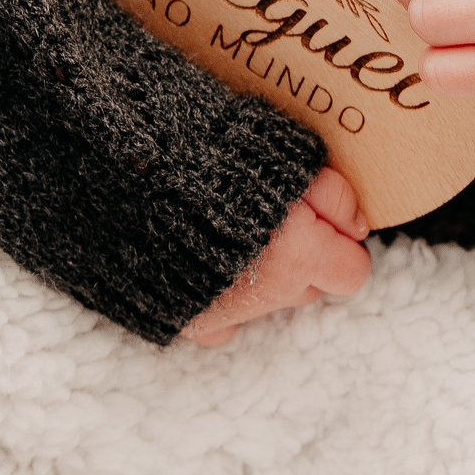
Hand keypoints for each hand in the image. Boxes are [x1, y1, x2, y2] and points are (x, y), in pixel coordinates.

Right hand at [183, 166, 371, 347]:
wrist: (119, 176)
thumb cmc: (204, 155)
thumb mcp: (287, 154)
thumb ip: (332, 194)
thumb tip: (356, 227)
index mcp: (296, 256)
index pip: (352, 272)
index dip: (341, 239)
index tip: (324, 215)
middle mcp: (264, 297)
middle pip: (310, 286)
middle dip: (304, 255)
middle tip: (275, 212)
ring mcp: (221, 315)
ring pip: (268, 301)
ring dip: (263, 272)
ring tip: (232, 226)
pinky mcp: (183, 320)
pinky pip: (222, 320)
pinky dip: (222, 293)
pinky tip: (206, 258)